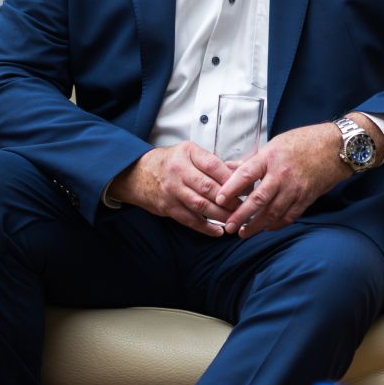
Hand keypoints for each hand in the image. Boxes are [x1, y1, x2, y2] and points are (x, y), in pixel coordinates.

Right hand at [108, 142, 238, 236]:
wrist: (137, 174)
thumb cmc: (170, 162)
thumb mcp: (188, 152)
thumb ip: (211, 161)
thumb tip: (239, 172)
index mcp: (188, 154)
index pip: (214, 165)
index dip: (231, 178)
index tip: (246, 187)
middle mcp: (179, 171)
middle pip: (208, 187)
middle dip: (229, 199)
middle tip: (245, 206)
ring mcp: (172, 190)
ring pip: (200, 205)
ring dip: (220, 215)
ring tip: (236, 220)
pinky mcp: (167, 207)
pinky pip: (189, 219)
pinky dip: (205, 227)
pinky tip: (218, 231)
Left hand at [215, 113, 383, 237]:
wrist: (337, 146)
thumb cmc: (305, 141)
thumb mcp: (275, 143)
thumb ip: (253, 160)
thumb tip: (228, 168)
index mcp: (271, 157)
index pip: (246, 174)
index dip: (230, 188)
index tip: (218, 200)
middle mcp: (283, 174)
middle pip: (258, 199)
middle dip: (241, 216)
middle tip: (228, 226)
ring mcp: (296, 188)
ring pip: (273, 212)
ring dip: (256, 225)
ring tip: (244, 232)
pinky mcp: (307, 198)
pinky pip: (289, 216)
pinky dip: (276, 224)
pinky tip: (267, 228)